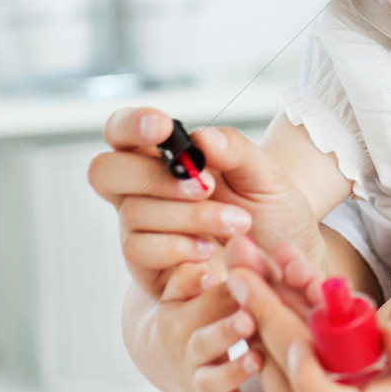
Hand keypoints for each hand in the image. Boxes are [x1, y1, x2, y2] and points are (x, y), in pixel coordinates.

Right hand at [89, 108, 326, 298]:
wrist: (284, 266)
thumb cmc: (272, 212)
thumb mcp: (267, 176)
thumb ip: (237, 151)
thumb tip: (202, 138)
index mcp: (166, 157)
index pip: (123, 131)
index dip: (131, 124)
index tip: (163, 129)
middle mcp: (143, 189)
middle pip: (106, 170)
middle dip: (157, 177)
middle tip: (206, 186)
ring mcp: (141, 228)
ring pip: (133, 212)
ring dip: (188, 216)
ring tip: (236, 223)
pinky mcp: (146, 267)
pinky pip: (140, 250)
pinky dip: (178, 248)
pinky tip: (211, 251)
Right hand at [155, 261, 272, 391]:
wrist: (178, 355)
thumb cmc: (198, 310)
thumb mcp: (185, 289)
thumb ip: (193, 276)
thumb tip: (204, 272)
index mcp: (179, 317)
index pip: (203, 302)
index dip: (225, 293)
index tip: (244, 283)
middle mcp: (187, 351)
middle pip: (203, 343)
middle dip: (225, 331)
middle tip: (249, 319)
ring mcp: (200, 380)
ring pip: (212, 383)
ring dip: (234, 372)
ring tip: (257, 359)